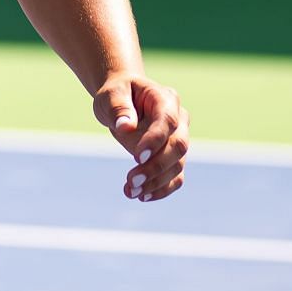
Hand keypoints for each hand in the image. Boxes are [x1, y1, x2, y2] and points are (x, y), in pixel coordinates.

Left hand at [93, 75, 188, 201]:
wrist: (123, 99)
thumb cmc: (118, 93)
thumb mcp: (112, 94)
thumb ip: (119, 108)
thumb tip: (125, 127)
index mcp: (166, 99)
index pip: (167, 121)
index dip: (155, 140)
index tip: (137, 157)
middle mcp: (179, 120)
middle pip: (178, 146)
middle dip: (156, 167)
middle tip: (132, 181)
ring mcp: (179, 139)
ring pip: (178, 165)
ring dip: (156, 182)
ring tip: (131, 192)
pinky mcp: (173, 157)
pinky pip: (176, 177)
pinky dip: (162, 189)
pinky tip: (143, 196)